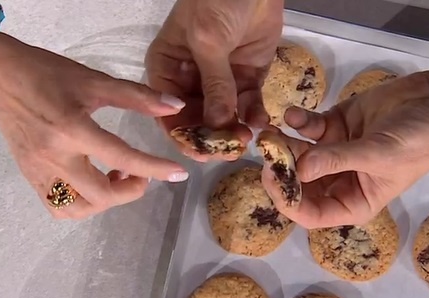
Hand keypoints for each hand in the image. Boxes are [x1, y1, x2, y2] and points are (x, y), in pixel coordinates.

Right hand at [0, 27, 189, 218]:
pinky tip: (89, 183)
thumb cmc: (48, 73)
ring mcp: (38, 170)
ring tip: (113, 179)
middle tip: (138, 174)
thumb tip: (174, 107)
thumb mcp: (95, 80)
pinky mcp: (29, 176)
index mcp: (72, 129)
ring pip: (76, 209)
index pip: (121, 157)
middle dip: (128, 191)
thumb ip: (137, 96)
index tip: (178, 175)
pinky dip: (79, 204)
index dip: (154, 168)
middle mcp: (54, 156)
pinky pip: (57, 206)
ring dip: (103, 202)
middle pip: (99, 195)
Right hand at [145, 0, 283, 160]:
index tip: (201, 152)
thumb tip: (218, 125)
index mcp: (167, 68)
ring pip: (224, 118)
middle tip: (230, 148)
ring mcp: (221, 80)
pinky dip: (254, 117)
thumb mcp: (208, 40)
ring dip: (234, 131)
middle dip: (212, 137)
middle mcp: (190, 80)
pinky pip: (249, 105)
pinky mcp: (249, 77)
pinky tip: (261, 123)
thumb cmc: (217, 1)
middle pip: (197, 121)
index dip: (183, 135)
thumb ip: (214, 84)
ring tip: (247, 137)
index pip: (168, 112)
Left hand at [273, 26, 428, 227]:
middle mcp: (340, 181)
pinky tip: (293, 114)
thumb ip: (336, 160)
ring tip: (272, 131)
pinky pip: (306, 127)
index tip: (274, 179)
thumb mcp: (378, 155)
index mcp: (354, 202)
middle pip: (298, 184)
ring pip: (297, 154)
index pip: (311, 213)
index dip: (289, 201)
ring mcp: (335, 151)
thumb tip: (297, 170)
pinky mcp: (334, 123)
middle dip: (281, 170)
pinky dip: (296, 121)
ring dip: (283, 144)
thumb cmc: (418, 140)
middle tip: (268, 151)